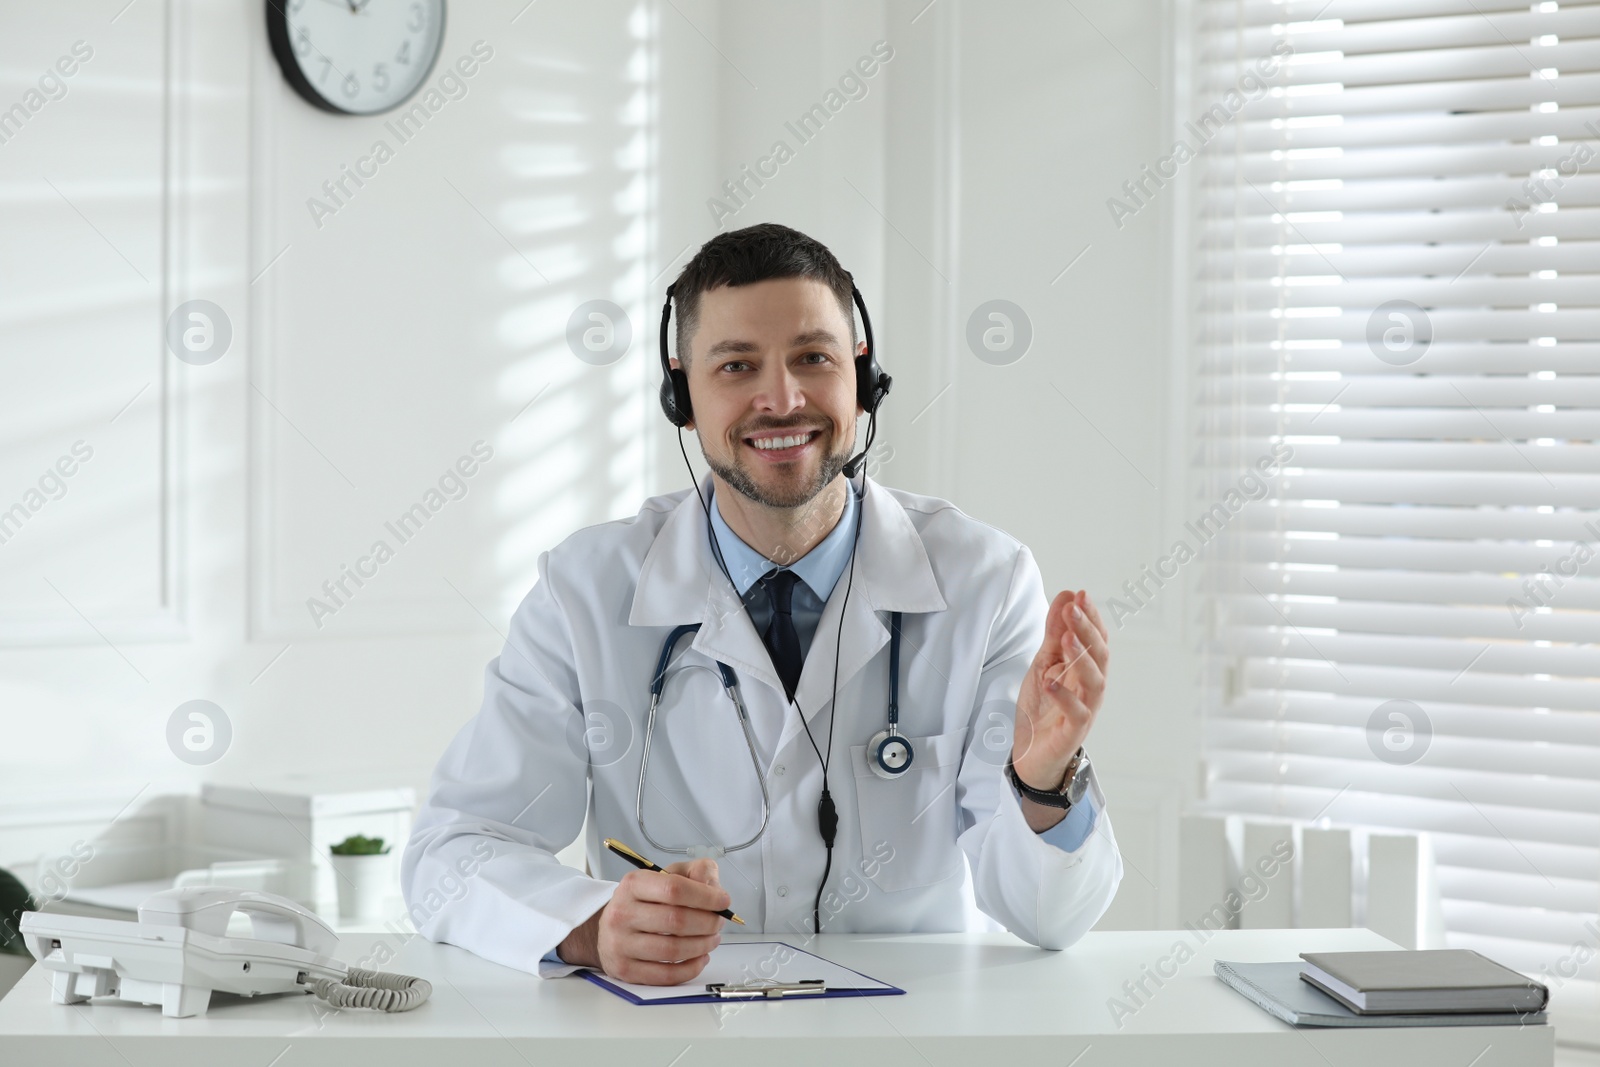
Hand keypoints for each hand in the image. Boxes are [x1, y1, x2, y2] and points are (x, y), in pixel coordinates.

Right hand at [585, 857, 727, 984]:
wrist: (609, 927)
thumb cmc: (645, 900)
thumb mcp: (668, 875)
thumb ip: (697, 872)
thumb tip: (715, 890)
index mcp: (634, 884)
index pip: (674, 889)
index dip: (705, 897)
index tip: (723, 901)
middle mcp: (622, 913)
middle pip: (676, 921)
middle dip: (708, 923)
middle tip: (718, 922)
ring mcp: (621, 944)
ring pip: (673, 950)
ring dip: (702, 946)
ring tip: (712, 938)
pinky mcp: (625, 969)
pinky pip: (666, 975)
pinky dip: (691, 968)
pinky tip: (700, 957)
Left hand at [1012, 589, 1108, 791]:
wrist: (1031, 753)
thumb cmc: (1043, 707)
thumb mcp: (1044, 662)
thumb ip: (1054, 632)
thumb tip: (1066, 595)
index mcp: (1086, 669)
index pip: (1096, 638)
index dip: (1091, 617)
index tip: (1080, 595)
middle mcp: (1091, 687)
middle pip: (1099, 655)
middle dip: (1088, 629)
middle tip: (1074, 609)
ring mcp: (1085, 710)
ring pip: (1095, 681)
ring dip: (1082, 657)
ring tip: (1066, 638)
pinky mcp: (1073, 732)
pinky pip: (1077, 713)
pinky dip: (1064, 696)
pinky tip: (1051, 681)